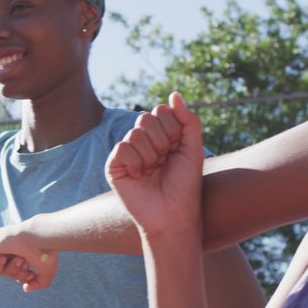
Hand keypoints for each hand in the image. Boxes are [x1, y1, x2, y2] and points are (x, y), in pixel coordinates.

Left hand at [0, 222, 58, 291]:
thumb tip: (25, 288)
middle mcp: (9, 245)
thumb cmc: (45, 252)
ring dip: (10, 270)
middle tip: (25, 265)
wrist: (38, 237)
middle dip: (17, 274)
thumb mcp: (46, 272)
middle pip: (6, 272)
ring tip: (19, 259)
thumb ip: (38, 283)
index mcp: (21, 249)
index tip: (31, 274)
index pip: (15, 269)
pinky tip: (5, 256)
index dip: (22, 276)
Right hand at [106, 93, 203, 236]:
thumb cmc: (185, 185)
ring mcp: (127, 153)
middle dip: (161, 140)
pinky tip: (140, 176)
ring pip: (135, 133)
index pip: (161, 111)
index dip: (172, 129)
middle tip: (165, 161)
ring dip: (151, 154)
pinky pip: (122, 147)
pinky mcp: (114, 166)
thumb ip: (187, 120)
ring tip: (153, 171)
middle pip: (146, 117)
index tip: (177, 149)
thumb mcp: (193, 148)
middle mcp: (143, 142)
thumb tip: (174, 94)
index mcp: (162, 135)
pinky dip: (136, 162)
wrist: (173, 214)